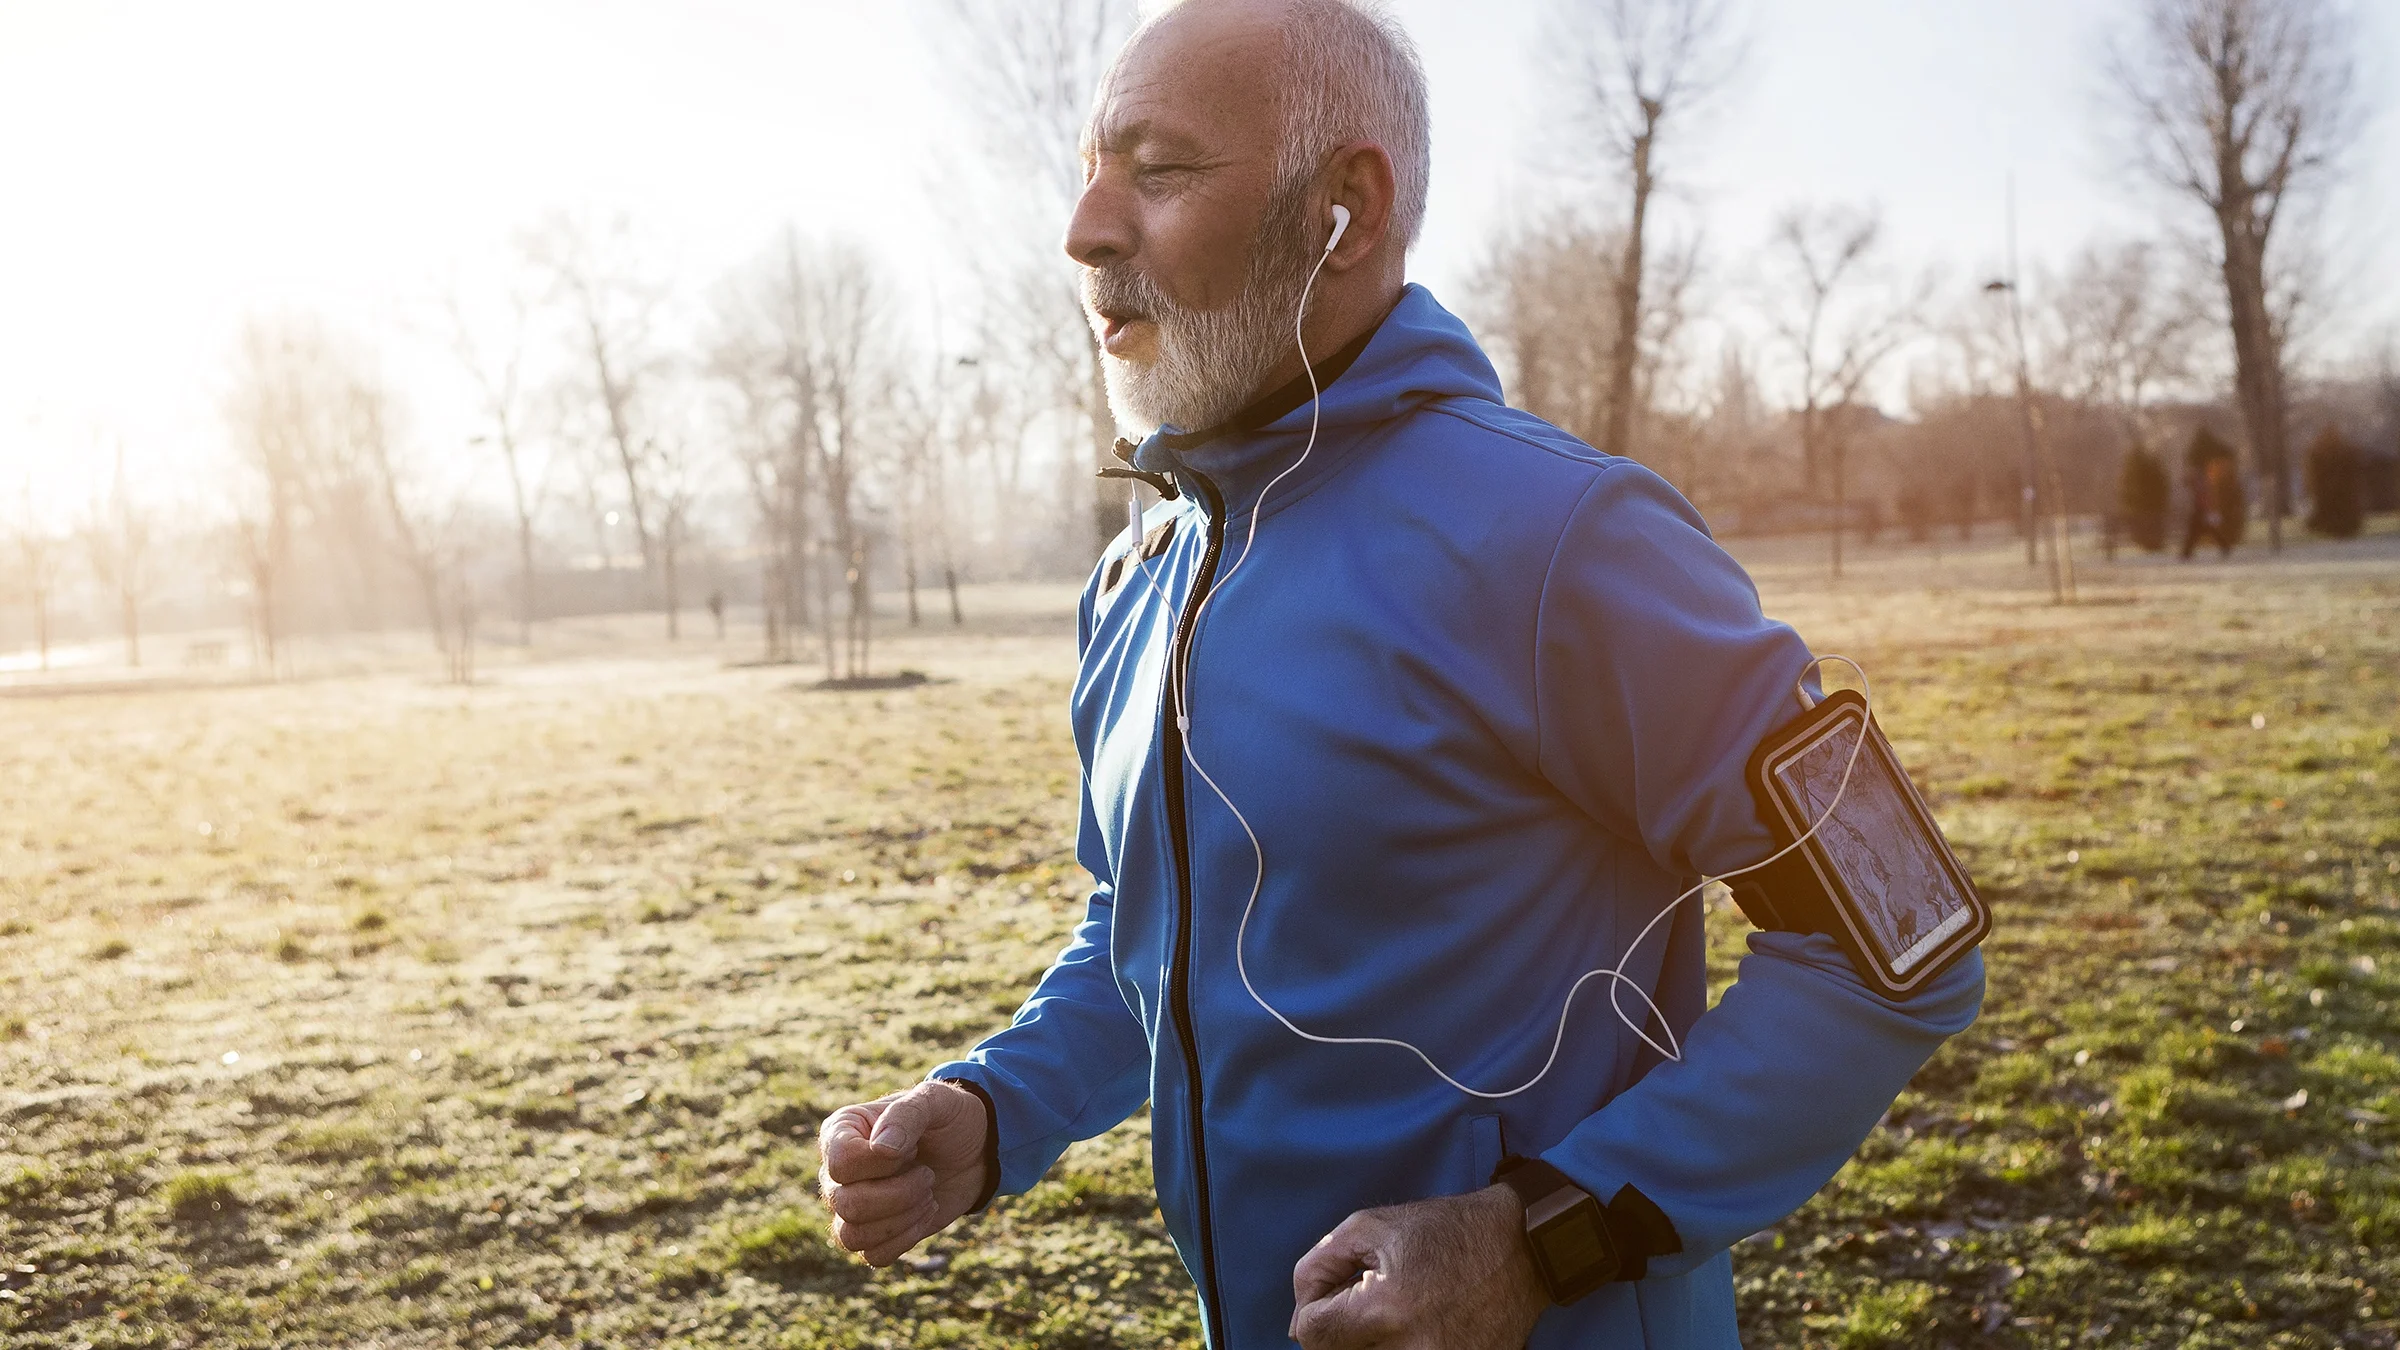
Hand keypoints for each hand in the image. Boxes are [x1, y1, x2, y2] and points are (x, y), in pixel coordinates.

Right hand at [816, 1080, 989, 1266]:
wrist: (976, 1148)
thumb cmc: (949, 1117)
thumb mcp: (934, 1100)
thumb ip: (906, 1115)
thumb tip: (880, 1149)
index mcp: (841, 1132)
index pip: (841, 1163)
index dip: (882, 1164)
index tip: (912, 1147)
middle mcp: (837, 1172)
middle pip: (846, 1203)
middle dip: (899, 1194)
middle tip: (928, 1174)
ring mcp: (851, 1205)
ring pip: (853, 1235)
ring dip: (902, 1218)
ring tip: (928, 1194)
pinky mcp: (874, 1233)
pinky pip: (873, 1255)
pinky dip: (906, 1239)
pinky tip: (926, 1212)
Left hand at [1289, 1184, 1548, 1349]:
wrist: (1522, 1248)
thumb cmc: (1443, 1231)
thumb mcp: (1368, 1227)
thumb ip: (1318, 1267)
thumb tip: (1296, 1323)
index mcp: (1386, 1309)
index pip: (1312, 1336)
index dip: (1310, 1310)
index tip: (1333, 1294)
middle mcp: (1413, 1349)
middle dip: (1339, 1331)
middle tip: (1364, 1303)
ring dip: (1369, 1343)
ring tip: (1391, 1314)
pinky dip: (1400, 1348)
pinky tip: (1416, 1326)